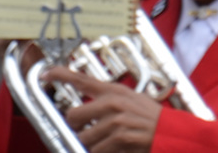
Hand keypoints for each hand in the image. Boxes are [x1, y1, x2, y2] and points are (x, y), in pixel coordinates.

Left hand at [46, 67, 160, 152]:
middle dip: (79, 127)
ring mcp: (116, 120)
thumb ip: (109, 101)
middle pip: (73, 115)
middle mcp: (113, 103)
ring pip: (83, 137)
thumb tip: (81, 111)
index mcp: (115, 91)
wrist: (171, 132)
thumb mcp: (132, 100)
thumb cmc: (151, 118)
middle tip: (92, 130)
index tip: (46, 73)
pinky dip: (104, 152)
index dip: (62, 75)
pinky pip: (96, 150)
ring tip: (111, 140)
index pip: (83, 79)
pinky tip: (118, 147)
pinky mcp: (119, 137)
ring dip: (93, 143)